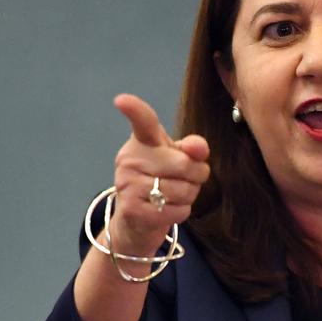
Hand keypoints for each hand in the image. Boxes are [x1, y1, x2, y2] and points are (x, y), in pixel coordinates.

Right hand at [110, 93, 209, 254]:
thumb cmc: (161, 181)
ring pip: (183, 190)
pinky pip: (176, 210)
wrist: (136, 220)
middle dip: (197, 175)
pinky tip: (167, 209)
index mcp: (142, 141)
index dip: (134, 110)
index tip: (122, 101)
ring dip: (189, 196)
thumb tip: (199, 147)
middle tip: (187, 179)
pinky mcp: (133, 210)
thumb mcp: (178, 159)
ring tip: (175, 195)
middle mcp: (130, 159)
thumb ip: (192, 149)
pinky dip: (180, 212)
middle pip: (184, 164)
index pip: (142, 122)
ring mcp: (128, 185)